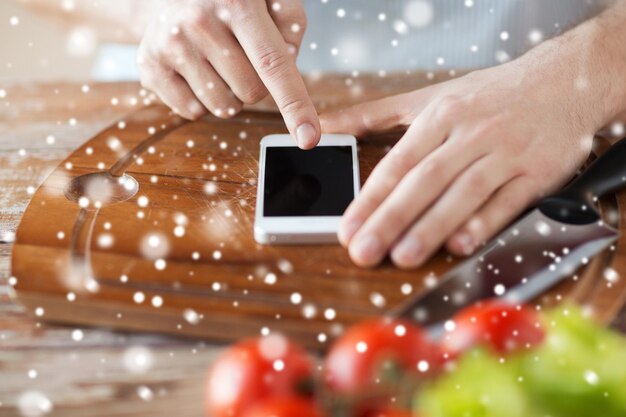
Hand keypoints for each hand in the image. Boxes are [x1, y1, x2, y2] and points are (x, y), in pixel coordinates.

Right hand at [137, 0, 319, 148]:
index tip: (309, 139)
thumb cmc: (229, 0)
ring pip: (225, 108)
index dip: (295, 105)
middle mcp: (200, 22)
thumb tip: (289, 65)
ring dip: (230, 94)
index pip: (274, 64)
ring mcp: (172, 45)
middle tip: (241, 55)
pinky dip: (202, 100)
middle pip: (253, 93)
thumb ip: (291, 25)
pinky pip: (194, 112)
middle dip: (257, 83)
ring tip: (217, 60)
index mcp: (237, 3)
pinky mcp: (150, 66)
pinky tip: (195, 69)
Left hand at [321, 54, 606, 268]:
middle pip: (424, 181)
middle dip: (391, 219)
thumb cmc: (487, 96)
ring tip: (403, 256)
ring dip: (432, 226)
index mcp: (440, 116)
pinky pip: (508, 202)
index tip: (347, 229)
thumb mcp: (427, 98)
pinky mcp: (536, 173)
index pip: (397, 163)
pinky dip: (484, 224)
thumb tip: (324, 127)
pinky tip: (460, 245)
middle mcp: (471, 134)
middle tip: (363, 251)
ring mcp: (505, 154)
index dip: (369, 199)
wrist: (564, 81)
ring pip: (464, 193)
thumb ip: (372, 115)